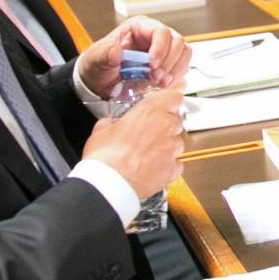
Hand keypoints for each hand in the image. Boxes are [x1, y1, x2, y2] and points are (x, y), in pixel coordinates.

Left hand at [77, 16, 192, 95]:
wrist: (100, 83)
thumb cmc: (99, 65)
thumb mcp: (97, 58)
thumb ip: (106, 53)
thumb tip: (116, 51)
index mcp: (139, 28)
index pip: (160, 31)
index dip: (161, 47)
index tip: (153, 64)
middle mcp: (154, 36)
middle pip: (176, 41)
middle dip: (169, 61)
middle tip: (156, 76)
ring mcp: (163, 50)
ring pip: (183, 52)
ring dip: (175, 69)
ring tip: (160, 81)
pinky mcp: (167, 64)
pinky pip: (182, 66)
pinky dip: (176, 76)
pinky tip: (163, 83)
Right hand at [80, 83, 185, 200]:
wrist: (110, 184)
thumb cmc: (105, 156)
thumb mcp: (101, 129)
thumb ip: (112, 122)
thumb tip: (111, 124)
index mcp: (150, 111)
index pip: (173, 95)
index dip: (172, 96)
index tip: (172, 96)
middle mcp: (165, 128)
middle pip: (175, 119)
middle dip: (165, 123)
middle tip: (148, 130)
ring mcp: (171, 149)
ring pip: (177, 142)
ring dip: (166, 144)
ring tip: (147, 152)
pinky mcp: (172, 169)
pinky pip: (176, 163)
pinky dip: (168, 164)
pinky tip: (153, 166)